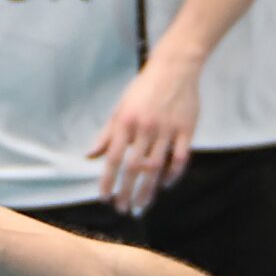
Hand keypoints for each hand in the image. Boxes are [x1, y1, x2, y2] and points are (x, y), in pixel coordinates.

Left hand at [88, 55, 202, 214]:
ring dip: (148, 190)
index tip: (104, 197)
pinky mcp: (187, 128)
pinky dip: (173, 174)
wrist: (175, 67)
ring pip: (156, 167)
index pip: (113, 158)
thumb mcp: (120, 108)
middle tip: (122, 209)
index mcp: (126, 122)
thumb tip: (89, 156)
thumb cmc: (143, 89)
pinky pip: (180, 158)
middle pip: (134, 168)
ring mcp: (167, 129)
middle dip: (126, 192)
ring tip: (141, 206)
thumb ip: (107, 134)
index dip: (108, 180)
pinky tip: (166, 185)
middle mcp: (145, 127)